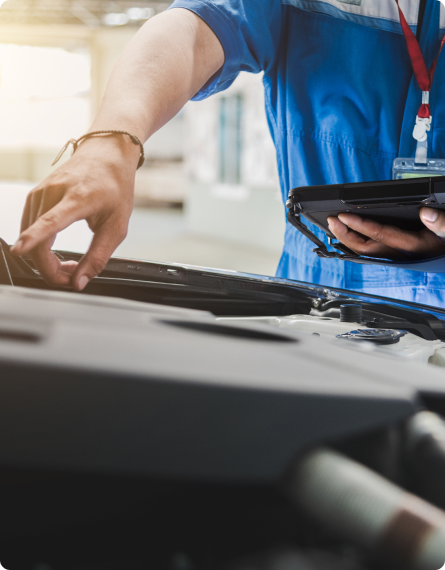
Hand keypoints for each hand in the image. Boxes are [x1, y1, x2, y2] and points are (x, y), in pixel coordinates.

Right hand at [10, 134, 139, 290]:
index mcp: (78, 198)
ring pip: (30, 236)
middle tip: (72, 277)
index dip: (34, 238)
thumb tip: (79, 282)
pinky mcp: (35, 195)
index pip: (51, 221)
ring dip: (45, 259)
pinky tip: (56, 250)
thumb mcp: (117, 226)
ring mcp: (40, 192)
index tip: (19, 249)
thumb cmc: (115, 187)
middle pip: (37, 239)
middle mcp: (54, 192)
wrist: (107, 153)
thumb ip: (98, 257)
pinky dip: (39, 245)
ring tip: (71, 264)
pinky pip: (29, 227)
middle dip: (50, 268)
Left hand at [327, 208, 444, 259]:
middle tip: (331, 220)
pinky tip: (350, 234)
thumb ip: (443, 224)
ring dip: (348, 239)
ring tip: (335, 226)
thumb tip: (425, 214)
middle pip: (366, 248)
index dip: (359, 225)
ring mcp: (398, 256)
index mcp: (413, 247)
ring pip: (367, 251)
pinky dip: (357, 242)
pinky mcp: (397, 255)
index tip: (343, 216)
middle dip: (345, 235)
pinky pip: (372, 250)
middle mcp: (402, 255)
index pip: (380, 235)